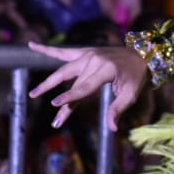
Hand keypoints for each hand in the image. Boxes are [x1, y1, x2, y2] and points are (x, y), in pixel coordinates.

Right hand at [29, 43, 148, 131]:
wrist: (142, 54)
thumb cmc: (136, 77)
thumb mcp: (131, 94)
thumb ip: (118, 109)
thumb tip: (112, 129)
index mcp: (106, 70)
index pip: (84, 87)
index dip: (70, 97)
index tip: (56, 104)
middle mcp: (94, 60)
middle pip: (72, 83)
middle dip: (63, 102)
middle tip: (54, 119)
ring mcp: (88, 54)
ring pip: (64, 70)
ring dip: (49, 82)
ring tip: (33, 93)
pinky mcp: (85, 52)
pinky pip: (63, 52)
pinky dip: (47, 49)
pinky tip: (32, 44)